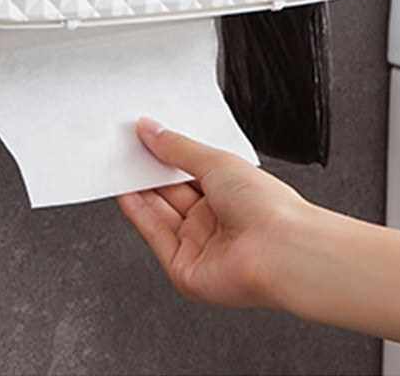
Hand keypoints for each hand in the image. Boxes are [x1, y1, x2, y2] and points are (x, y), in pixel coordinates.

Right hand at [117, 118, 310, 308]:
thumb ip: (178, 148)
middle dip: (151, 170)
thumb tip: (151, 130)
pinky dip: (139, 213)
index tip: (146, 136)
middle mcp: (217, 219)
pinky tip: (126, 192)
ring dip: (140, 189)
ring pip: (161, 213)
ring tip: (121, 163)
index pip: (192, 171)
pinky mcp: (185, 269)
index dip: (168, 154)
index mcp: (233, 192)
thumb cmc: (267, 206)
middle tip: (128, 147)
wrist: (279, 250)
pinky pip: (156, 237)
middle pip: (174, 192)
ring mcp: (201, 245)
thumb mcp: (217, 162)